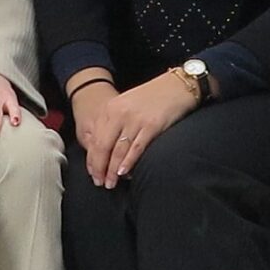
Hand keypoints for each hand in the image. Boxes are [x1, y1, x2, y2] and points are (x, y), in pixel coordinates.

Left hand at [90, 73, 199, 187]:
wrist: (177, 86)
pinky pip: (136, 148)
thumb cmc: (153, 97)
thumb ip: (113, 123)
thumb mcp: (126, 104)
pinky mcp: (152, 126)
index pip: (95, 139)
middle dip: (99, 168)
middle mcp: (120, 113)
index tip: (92, 173)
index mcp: (111, 108)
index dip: (92, 159)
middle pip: (103, 146)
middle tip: (99, 182)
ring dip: (112, 170)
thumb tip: (103, 150)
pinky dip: (128, 163)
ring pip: (118, 150)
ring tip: (110, 183)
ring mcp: (135, 120)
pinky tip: (123, 173)